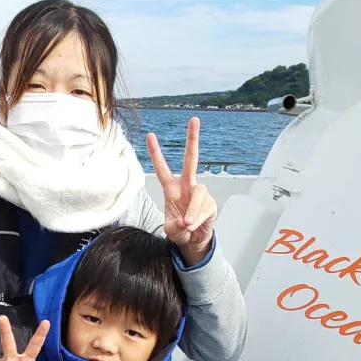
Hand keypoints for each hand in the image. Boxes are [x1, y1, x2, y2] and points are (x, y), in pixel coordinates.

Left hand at [147, 116, 216, 265]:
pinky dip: (197, 221)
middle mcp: (186, 186)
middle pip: (191, 159)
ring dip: (192, 211)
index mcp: (171, 188)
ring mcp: (200, 193)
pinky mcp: (211, 203)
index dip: (156, 153)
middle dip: (192, 139)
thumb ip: (175, 225)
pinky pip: (204, 209)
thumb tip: (186, 221)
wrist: (193, 240)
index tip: (150, 135)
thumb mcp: (171, 230)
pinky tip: (193, 227)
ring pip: (199, 193)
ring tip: (187, 224)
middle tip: (194, 119)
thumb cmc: (179, 230)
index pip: (162, 169)